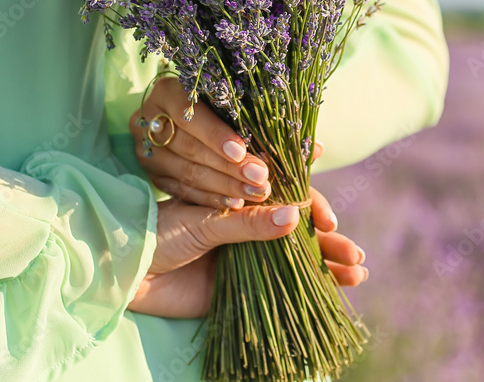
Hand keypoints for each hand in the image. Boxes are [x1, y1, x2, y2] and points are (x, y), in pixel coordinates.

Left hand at [127, 186, 368, 317]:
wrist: (124, 271)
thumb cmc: (157, 232)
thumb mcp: (204, 220)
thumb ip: (248, 222)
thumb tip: (295, 219)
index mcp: (242, 197)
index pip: (289, 196)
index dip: (314, 206)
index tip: (331, 218)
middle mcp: (251, 224)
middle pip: (301, 230)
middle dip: (331, 241)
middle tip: (355, 253)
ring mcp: (249, 255)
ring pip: (299, 258)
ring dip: (330, 264)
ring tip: (359, 271)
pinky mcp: (243, 285)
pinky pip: (283, 286)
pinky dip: (311, 287)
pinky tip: (339, 287)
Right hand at [131, 76, 327, 209]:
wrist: (183, 130)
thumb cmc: (226, 112)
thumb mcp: (243, 114)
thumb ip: (272, 130)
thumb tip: (316, 149)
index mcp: (171, 88)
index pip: (189, 109)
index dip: (215, 132)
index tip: (243, 152)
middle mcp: (151, 114)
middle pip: (188, 143)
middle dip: (227, 165)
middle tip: (261, 179)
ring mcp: (144, 144)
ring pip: (183, 168)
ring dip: (221, 184)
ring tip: (253, 194)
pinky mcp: (147, 169)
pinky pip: (178, 187)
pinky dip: (208, 196)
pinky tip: (233, 204)